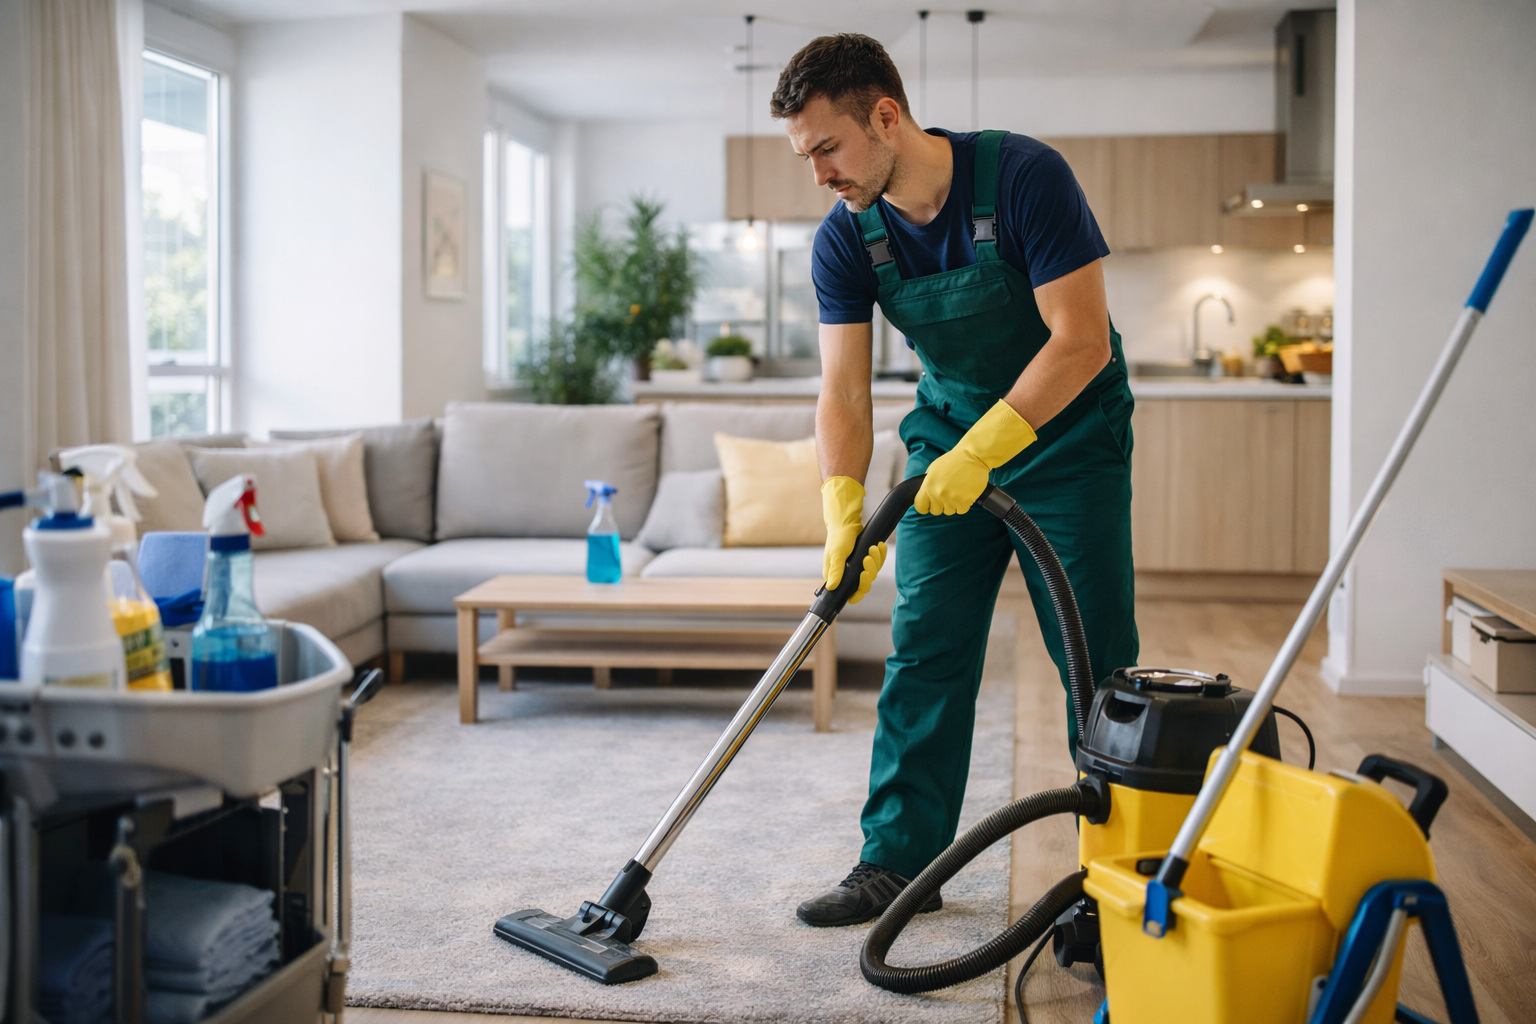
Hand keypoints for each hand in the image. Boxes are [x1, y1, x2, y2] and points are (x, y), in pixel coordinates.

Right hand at [822, 476, 887, 604]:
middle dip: (869, 572)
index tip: (864, 583)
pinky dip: (881, 555)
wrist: (846, 523)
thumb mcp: (836, 554)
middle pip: (864, 584)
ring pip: (873, 573)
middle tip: (867, 559)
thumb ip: (835, 571)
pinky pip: (877, 563)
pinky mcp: (866, 560)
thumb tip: (831, 588)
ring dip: (876, 561)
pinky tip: (880, 545)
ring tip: (873, 548)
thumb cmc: (838, 537)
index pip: (849, 593)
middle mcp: (847, 574)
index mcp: (837, 576)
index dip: (857, 593)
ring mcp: (858, 567)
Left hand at [914, 400, 1036, 515]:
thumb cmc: (959, 457)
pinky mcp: (966, 499)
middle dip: (942, 503)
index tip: (930, 500)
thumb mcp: (938, 466)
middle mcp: (938, 490)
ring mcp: (952, 496)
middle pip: (936, 510)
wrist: (979, 452)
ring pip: (950, 511)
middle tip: (949, 490)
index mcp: (929, 481)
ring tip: (959, 488)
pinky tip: (967, 491)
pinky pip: (963, 509)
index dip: (926, 503)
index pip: (920, 505)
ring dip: (955, 503)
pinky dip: (966, 503)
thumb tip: (920, 496)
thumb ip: (930, 482)